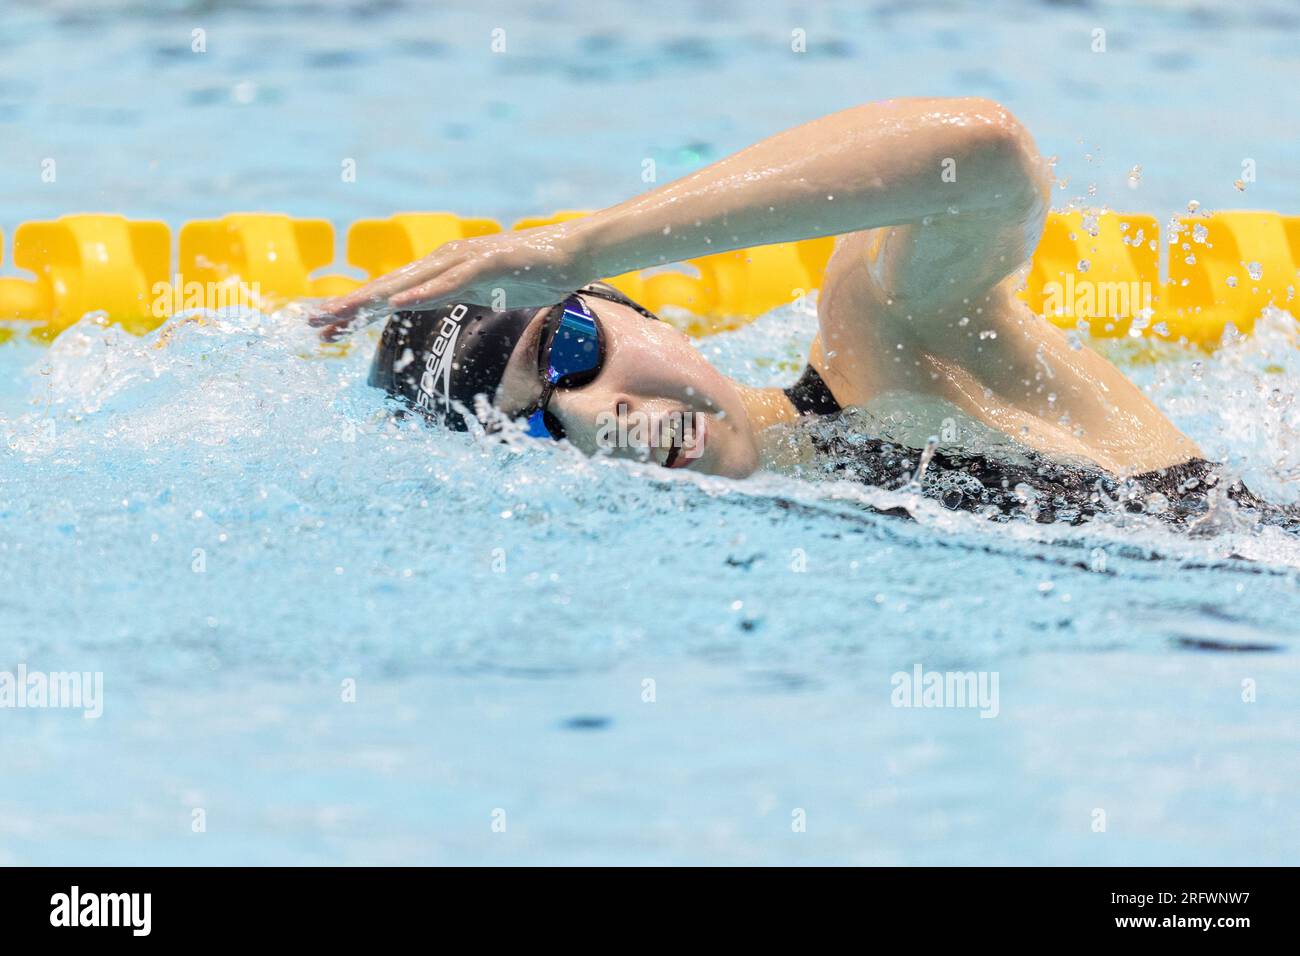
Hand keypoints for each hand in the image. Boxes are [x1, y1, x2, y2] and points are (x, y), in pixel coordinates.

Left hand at [308, 224, 591, 339]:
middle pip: (388, 287)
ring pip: (410, 282)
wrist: (571, 251)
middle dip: (349, 305)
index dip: (355, 311)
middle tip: (312, 322)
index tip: (324, 329)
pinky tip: (399, 304)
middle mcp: (442, 262)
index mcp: (439, 273)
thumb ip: (447, 295)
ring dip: (374, 298)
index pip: (389, 295)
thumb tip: (415, 304)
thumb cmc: (529, 273)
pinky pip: (449, 282)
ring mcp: (463, 260)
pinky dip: (423, 293)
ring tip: (342, 312)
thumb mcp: (479, 292)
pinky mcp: (486, 263)